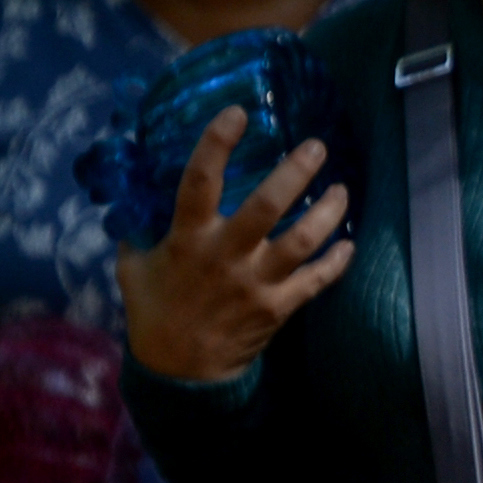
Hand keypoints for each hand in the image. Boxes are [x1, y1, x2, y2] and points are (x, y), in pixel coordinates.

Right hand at [117, 111, 352, 381]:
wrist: (179, 369)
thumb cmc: (155, 310)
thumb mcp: (133, 266)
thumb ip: (140, 230)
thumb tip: (138, 192)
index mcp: (187, 239)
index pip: (199, 183)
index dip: (217, 144)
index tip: (238, 113)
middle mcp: (226, 256)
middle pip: (267, 207)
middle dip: (296, 173)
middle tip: (317, 147)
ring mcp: (256, 282)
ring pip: (303, 241)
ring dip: (329, 213)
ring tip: (343, 190)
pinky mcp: (279, 307)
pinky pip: (317, 280)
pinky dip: (337, 261)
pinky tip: (349, 243)